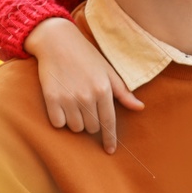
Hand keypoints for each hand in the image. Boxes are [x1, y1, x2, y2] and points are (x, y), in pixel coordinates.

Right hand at [24, 18, 143, 153]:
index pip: (109, 123)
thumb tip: (140, 108)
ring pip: (75, 127)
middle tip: (86, 107)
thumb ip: (123, 92)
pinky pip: (58, 123)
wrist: (57, 41)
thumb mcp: (108, 71)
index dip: (109, 139)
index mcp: (103, 90)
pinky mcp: (51, 98)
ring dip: (75, 121)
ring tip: (73, 104)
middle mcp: (87, 96)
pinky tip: (61, 106)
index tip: (110, 151)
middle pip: (91, 128)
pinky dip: (60, 119)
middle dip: (91, 123)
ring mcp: (68, 98)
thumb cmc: (86, 56)